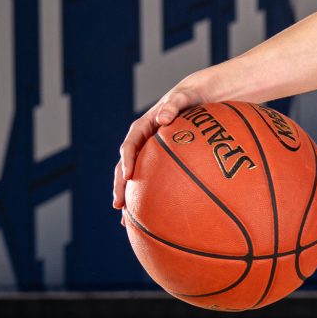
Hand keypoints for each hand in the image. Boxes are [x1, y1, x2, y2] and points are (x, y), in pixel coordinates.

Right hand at [112, 82, 197, 212]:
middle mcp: (142, 142)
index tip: (127, 176)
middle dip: (120, 186)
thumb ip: (173, 105)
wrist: (197, 98)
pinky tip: (152, 216)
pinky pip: (152, 180)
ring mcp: (149, 153)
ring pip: (134, 177)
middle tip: (118, 205)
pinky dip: (149, 196)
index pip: (129, 145)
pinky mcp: (159, 162)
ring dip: (129, 197)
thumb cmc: (190, 97)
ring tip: (126, 220)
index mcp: (143, 127)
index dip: (126, 161)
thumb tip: (163, 118)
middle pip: (125, 166)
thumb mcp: (183, 97)